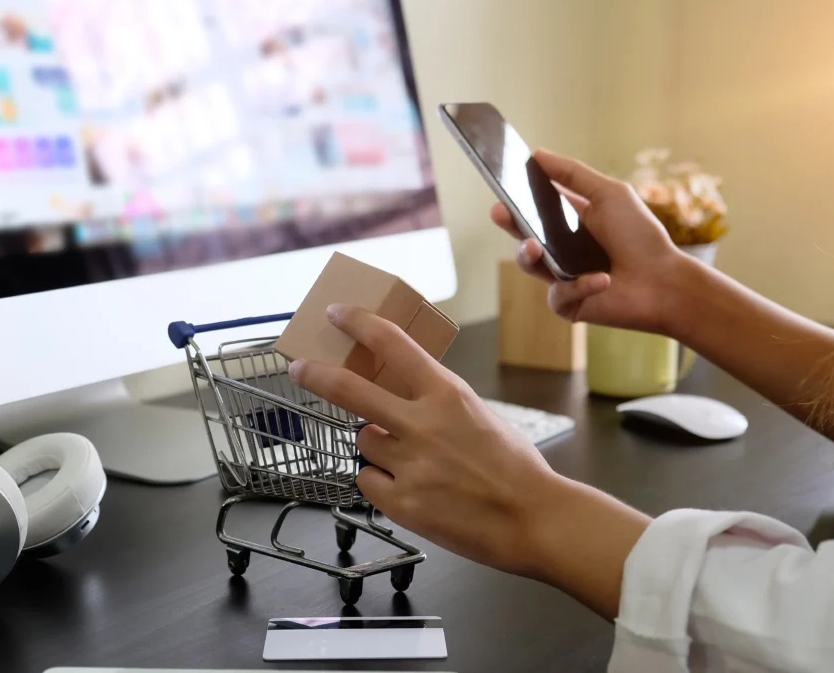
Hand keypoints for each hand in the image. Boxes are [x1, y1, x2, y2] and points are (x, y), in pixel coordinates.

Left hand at [288, 305, 650, 618]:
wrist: (534, 520)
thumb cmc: (516, 468)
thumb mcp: (480, 414)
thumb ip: (439, 402)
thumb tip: (404, 397)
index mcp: (447, 394)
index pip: (392, 344)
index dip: (358, 324)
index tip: (338, 314)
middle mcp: (422, 424)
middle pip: (350, 390)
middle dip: (317, 375)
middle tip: (299, 367)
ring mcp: (408, 465)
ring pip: (365, 442)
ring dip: (377, 446)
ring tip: (415, 462)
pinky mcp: (401, 502)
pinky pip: (368, 481)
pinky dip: (381, 482)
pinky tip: (410, 489)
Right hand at [492, 149, 687, 333]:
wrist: (664, 282)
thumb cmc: (641, 236)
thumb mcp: (609, 194)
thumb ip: (573, 174)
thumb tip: (538, 154)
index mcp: (570, 222)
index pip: (535, 208)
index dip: (517, 199)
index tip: (503, 188)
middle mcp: (563, 250)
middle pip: (524, 234)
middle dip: (509, 224)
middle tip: (499, 213)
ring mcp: (563, 277)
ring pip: (530, 265)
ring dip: (527, 256)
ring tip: (533, 248)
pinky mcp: (569, 304)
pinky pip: (558, 295)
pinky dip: (579, 286)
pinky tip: (602, 280)